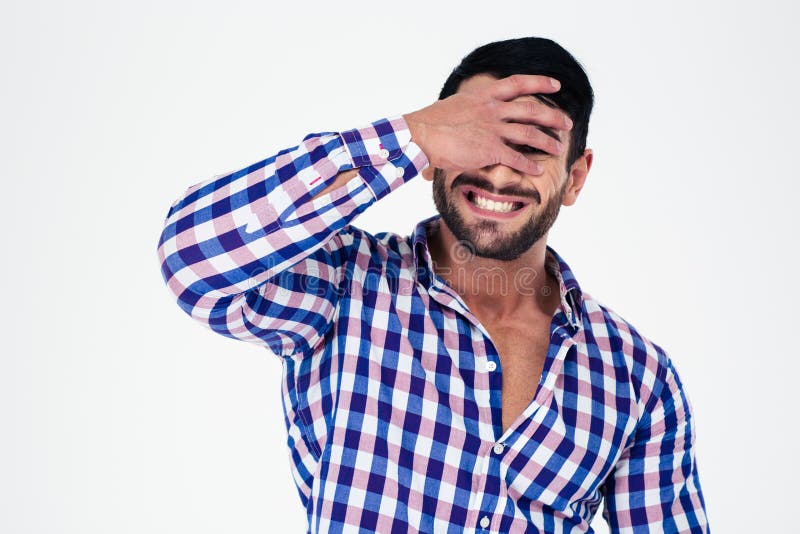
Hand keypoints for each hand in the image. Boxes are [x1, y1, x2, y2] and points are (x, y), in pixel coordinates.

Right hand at [402, 74, 572, 176]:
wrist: (421, 134)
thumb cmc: (430, 122)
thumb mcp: (455, 105)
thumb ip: (469, 108)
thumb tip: (466, 113)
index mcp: (484, 94)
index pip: (518, 83)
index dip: (540, 83)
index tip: (556, 85)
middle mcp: (492, 109)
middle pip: (532, 110)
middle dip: (553, 117)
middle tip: (567, 123)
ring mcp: (493, 129)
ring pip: (529, 134)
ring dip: (547, 142)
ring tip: (558, 148)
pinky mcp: (490, 150)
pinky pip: (516, 158)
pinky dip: (529, 165)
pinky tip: (538, 171)